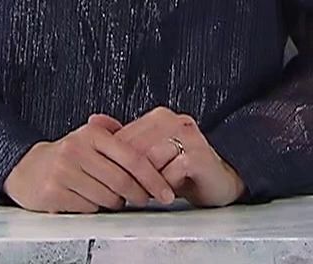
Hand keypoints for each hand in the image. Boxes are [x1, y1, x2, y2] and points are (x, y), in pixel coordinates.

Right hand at [2, 114, 177, 212]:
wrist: (26, 170)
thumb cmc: (65, 156)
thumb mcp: (88, 138)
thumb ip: (115, 134)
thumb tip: (150, 138)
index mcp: (91, 135)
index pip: (132, 158)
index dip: (153, 178)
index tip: (166, 192)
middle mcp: (77, 150)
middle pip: (122, 181)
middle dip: (138, 195)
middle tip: (144, 199)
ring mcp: (64, 171)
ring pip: (107, 197)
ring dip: (115, 202)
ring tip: (111, 197)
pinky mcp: (54, 192)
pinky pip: (89, 208)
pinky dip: (95, 208)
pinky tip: (89, 200)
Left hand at [110, 106, 245, 207]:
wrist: (219, 183)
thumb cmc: (184, 172)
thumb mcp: (150, 156)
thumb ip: (126, 141)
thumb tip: (93, 121)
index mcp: (159, 117)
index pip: (125, 137)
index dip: (115, 162)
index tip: (110, 179)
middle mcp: (173, 121)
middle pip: (135, 149)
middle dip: (128, 174)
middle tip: (126, 193)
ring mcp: (188, 136)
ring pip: (149, 160)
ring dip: (145, 182)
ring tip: (147, 195)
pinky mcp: (198, 154)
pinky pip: (170, 172)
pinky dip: (165, 186)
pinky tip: (167, 194)